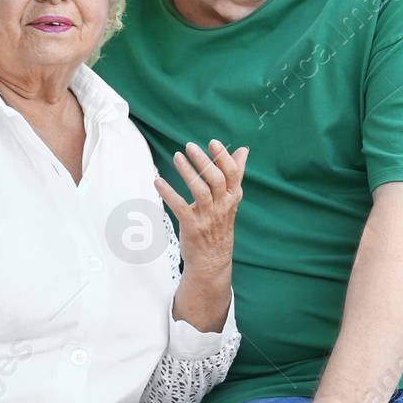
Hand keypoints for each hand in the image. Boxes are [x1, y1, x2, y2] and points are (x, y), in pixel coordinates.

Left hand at [154, 140, 247, 277]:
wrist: (212, 260)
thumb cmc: (220, 224)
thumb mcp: (231, 199)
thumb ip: (235, 174)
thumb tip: (243, 150)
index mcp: (233, 197)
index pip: (232, 174)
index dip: (223, 157)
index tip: (213, 142)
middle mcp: (222, 207)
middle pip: (216, 180)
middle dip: (204, 162)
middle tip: (190, 146)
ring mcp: (207, 218)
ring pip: (200, 191)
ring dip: (187, 173)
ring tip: (177, 157)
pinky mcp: (191, 227)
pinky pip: (180, 208)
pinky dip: (169, 193)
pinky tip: (158, 181)